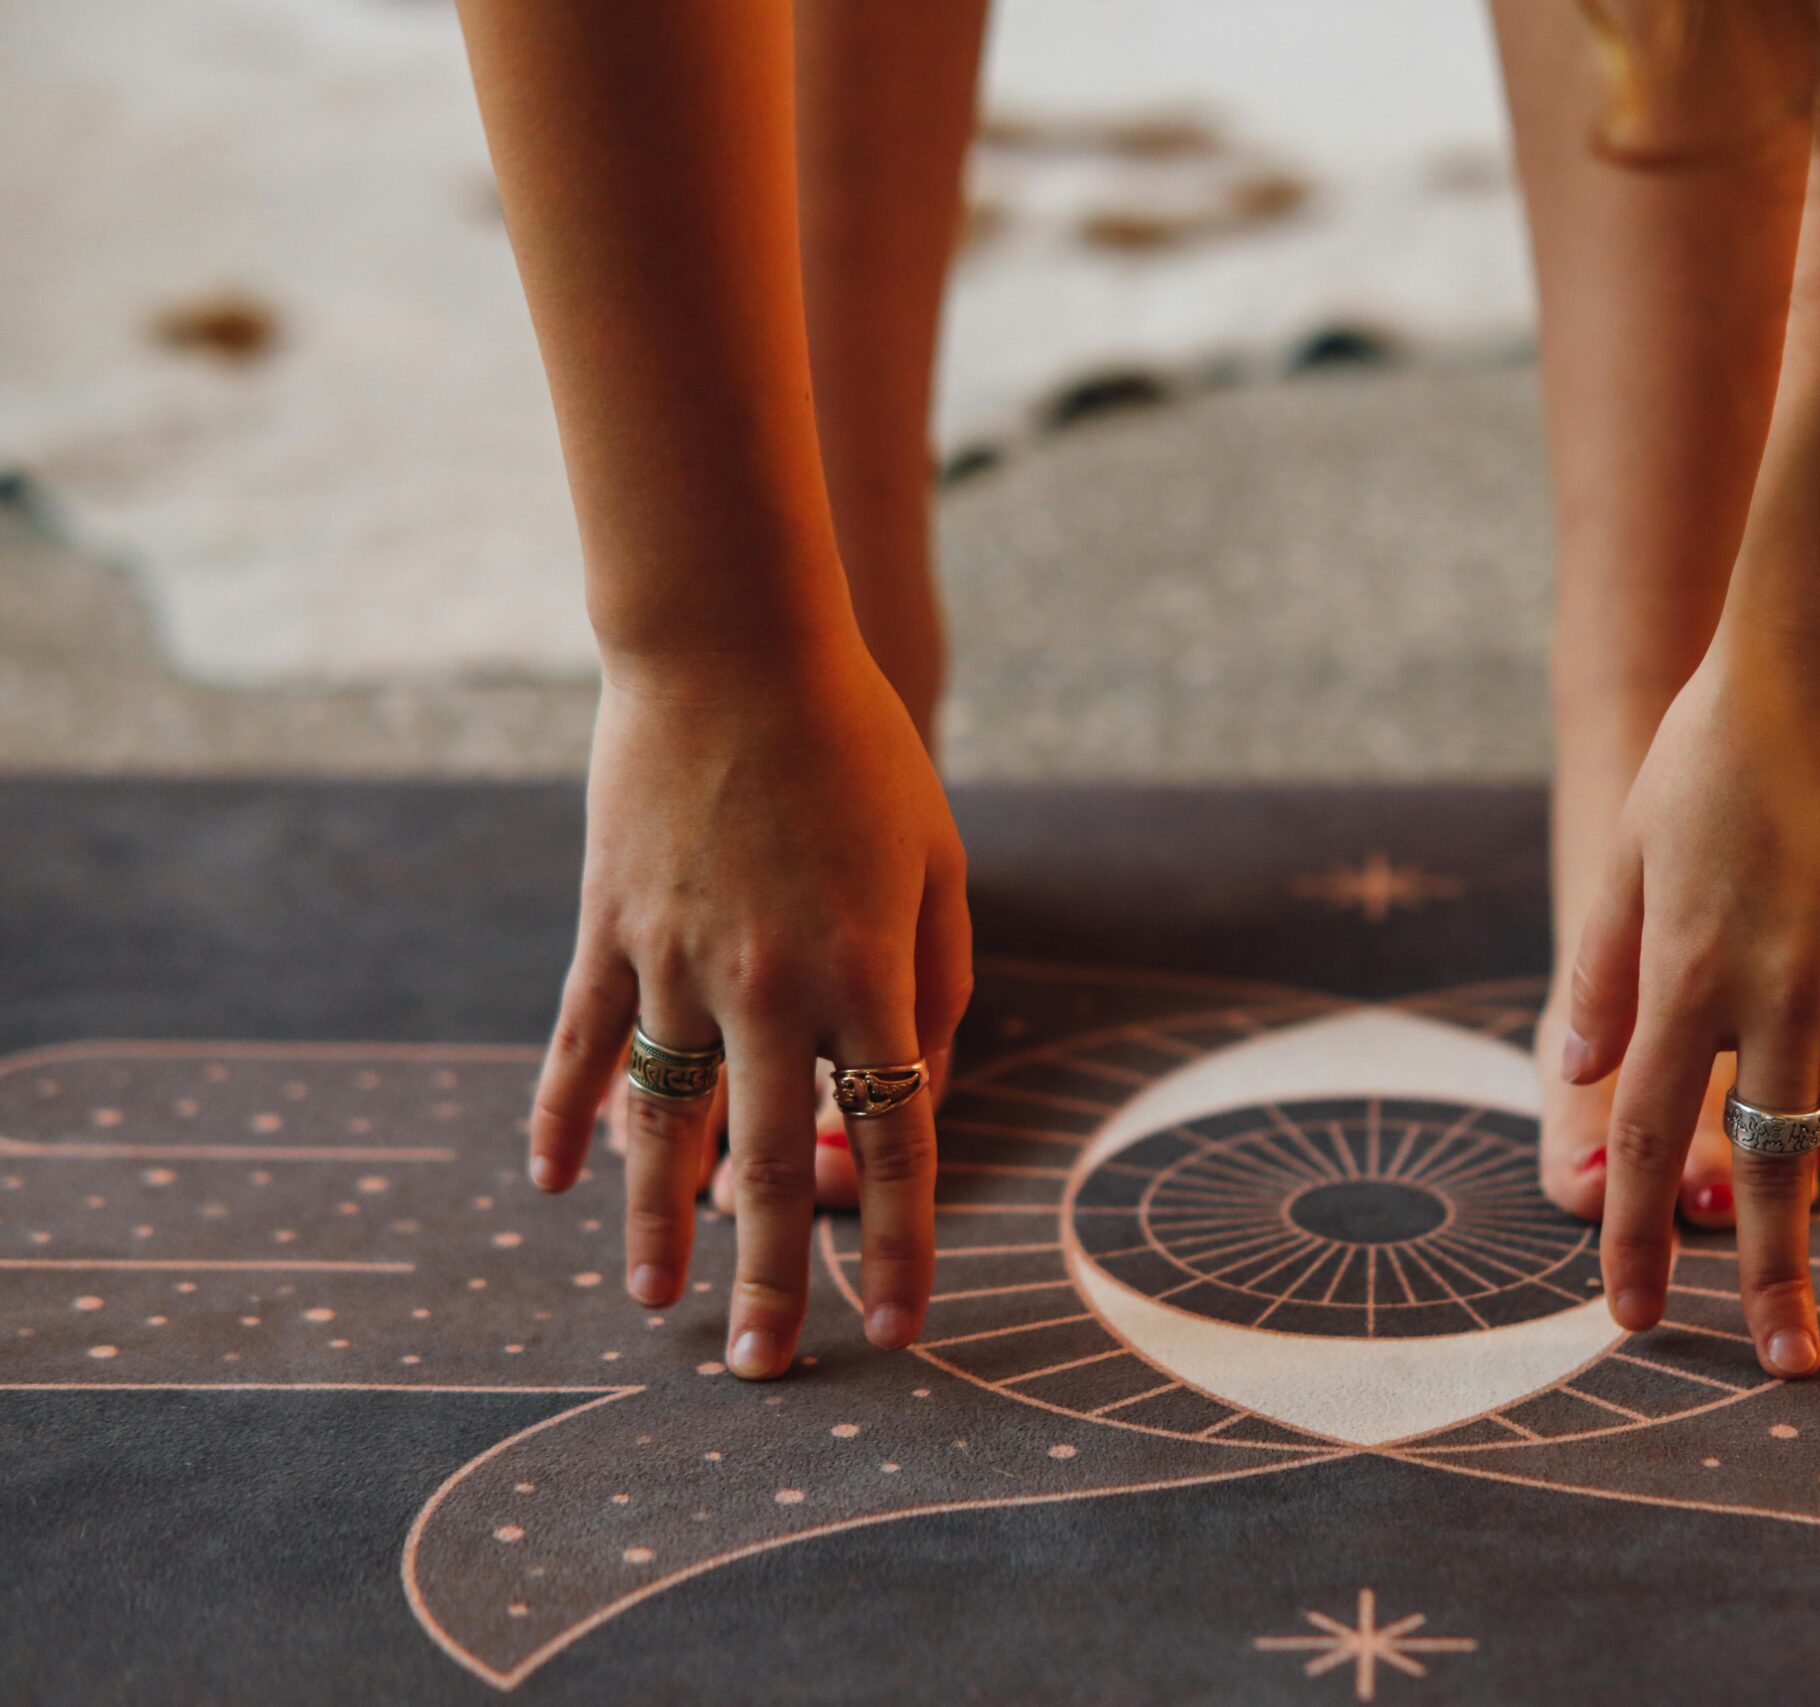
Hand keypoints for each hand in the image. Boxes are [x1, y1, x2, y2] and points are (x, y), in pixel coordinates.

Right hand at [525, 628, 969, 1377]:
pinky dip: (564, 1121)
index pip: (898, 1142)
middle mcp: (772, 987)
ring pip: (664, 1126)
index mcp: (870, 975)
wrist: (735, 646)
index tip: (899, 1326)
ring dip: (657, 1224)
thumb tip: (917, 1088)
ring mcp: (677, 962)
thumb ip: (934, 985)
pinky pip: (581, 1049)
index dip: (901, 1245)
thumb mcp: (937, 864)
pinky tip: (554, 1186)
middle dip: (774, 1281)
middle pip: (774, 1169)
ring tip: (651, 1303)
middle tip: (763, 1370)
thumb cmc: (861, 753)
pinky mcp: (607, 931)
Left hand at [1560, 629, 1819, 1376]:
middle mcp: (1785, 990)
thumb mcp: (1628, 849)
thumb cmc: (1719, 741)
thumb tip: (1573, 1069)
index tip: (1631, 1321)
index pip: (1644, 1132)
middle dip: (1769, 1272)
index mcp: (1691, 973)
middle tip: (1783, 1362)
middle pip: (1772, 1160)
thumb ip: (1605, 968)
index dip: (1633, 1235)